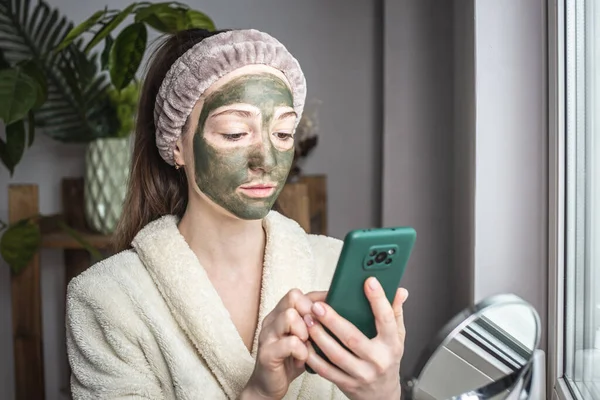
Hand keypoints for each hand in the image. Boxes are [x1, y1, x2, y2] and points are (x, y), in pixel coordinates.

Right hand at [242, 289, 325, 399]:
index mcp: (280, 314)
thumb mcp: (306, 338)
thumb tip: (339, 311)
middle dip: (311, 311)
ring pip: (289, 316)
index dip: (318, 298)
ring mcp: (268, 335)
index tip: (333, 305)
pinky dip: (302, 350)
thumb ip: (315, 324)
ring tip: (308, 343)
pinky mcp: (267, 353)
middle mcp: (272, 320)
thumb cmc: (291, 360)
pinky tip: (303, 357)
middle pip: (293, 297)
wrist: (269, 385)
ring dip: (305, 330)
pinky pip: (290, 343)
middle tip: (318, 328)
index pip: (299, 294)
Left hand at [304, 278, 407, 399]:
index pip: (386, 319)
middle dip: (333, 321)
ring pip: (336, 355)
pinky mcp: (347, 384)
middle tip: (318, 305)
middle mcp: (377, 360)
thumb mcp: (398, 336)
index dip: (378, 300)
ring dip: (319, 336)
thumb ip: (395, 312)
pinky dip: (313, 356)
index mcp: (391, 344)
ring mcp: (361, 374)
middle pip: (353, 338)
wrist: (382, 394)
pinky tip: (305, 342)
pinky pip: (326, 370)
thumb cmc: (388, 359)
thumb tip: (400, 290)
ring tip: (308, 320)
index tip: (369, 282)